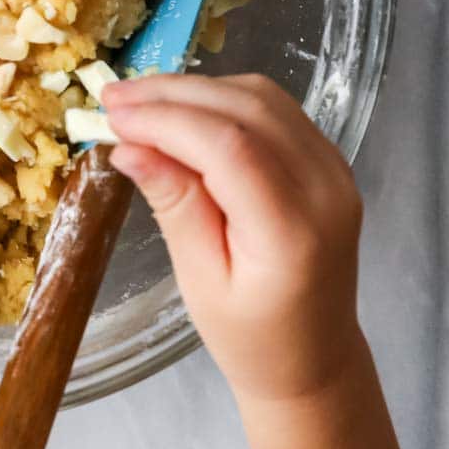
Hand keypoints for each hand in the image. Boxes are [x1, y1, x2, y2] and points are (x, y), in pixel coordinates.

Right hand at [105, 74, 365, 401]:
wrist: (314, 359)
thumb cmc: (251, 337)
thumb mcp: (200, 282)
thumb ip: (175, 206)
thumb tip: (129, 147)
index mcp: (292, 232)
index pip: (228, 147)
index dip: (166, 121)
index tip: (113, 116)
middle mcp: (326, 190)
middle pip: (248, 109)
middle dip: (174, 94)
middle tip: (113, 98)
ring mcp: (335, 171)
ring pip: (263, 98)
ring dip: (198, 89)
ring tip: (139, 101)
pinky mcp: (330, 162)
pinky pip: (275, 111)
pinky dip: (224, 100)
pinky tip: (182, 112)